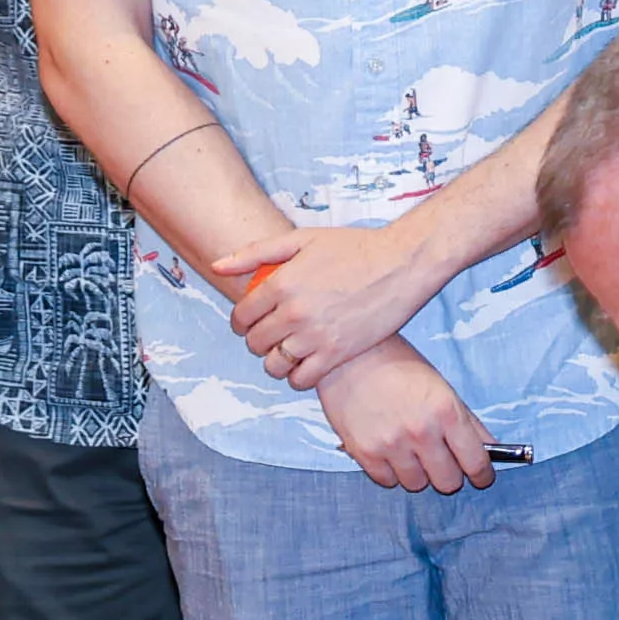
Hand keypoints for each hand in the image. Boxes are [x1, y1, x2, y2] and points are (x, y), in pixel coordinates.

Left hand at [224, 217, 445, 390]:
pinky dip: (297, 376)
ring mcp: (315, 336)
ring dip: (275, 361)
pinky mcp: (337, 354)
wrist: (402, 264)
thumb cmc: (355, 247)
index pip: (241, 316)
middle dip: (258, 340)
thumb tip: (216, 266)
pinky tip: (306, 364)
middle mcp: (293, 312)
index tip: (252, 321)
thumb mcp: (302, 239)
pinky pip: (301, 379)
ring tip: (287, 351)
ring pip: (274, 365)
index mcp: (281, 283)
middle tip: (272, 334)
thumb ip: (256, 252)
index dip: (242, 321)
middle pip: (255, 342)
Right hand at [319, 338, 491, 494]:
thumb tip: (489, 450)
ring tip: (411, 451)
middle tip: (443, 462)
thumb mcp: (441, 387)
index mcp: (446, 411)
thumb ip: (467, 422)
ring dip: (418, 473)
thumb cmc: (398, 366)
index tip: (482, 477)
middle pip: (447, 482)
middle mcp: (421, 431)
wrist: (348, 355)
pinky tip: (390, 451)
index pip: (475, 462)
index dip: (482, 474)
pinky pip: (387, 481)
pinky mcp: (364, 452)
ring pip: (417, 484)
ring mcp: (391, 444)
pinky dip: (391, 472)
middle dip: (449, 474)